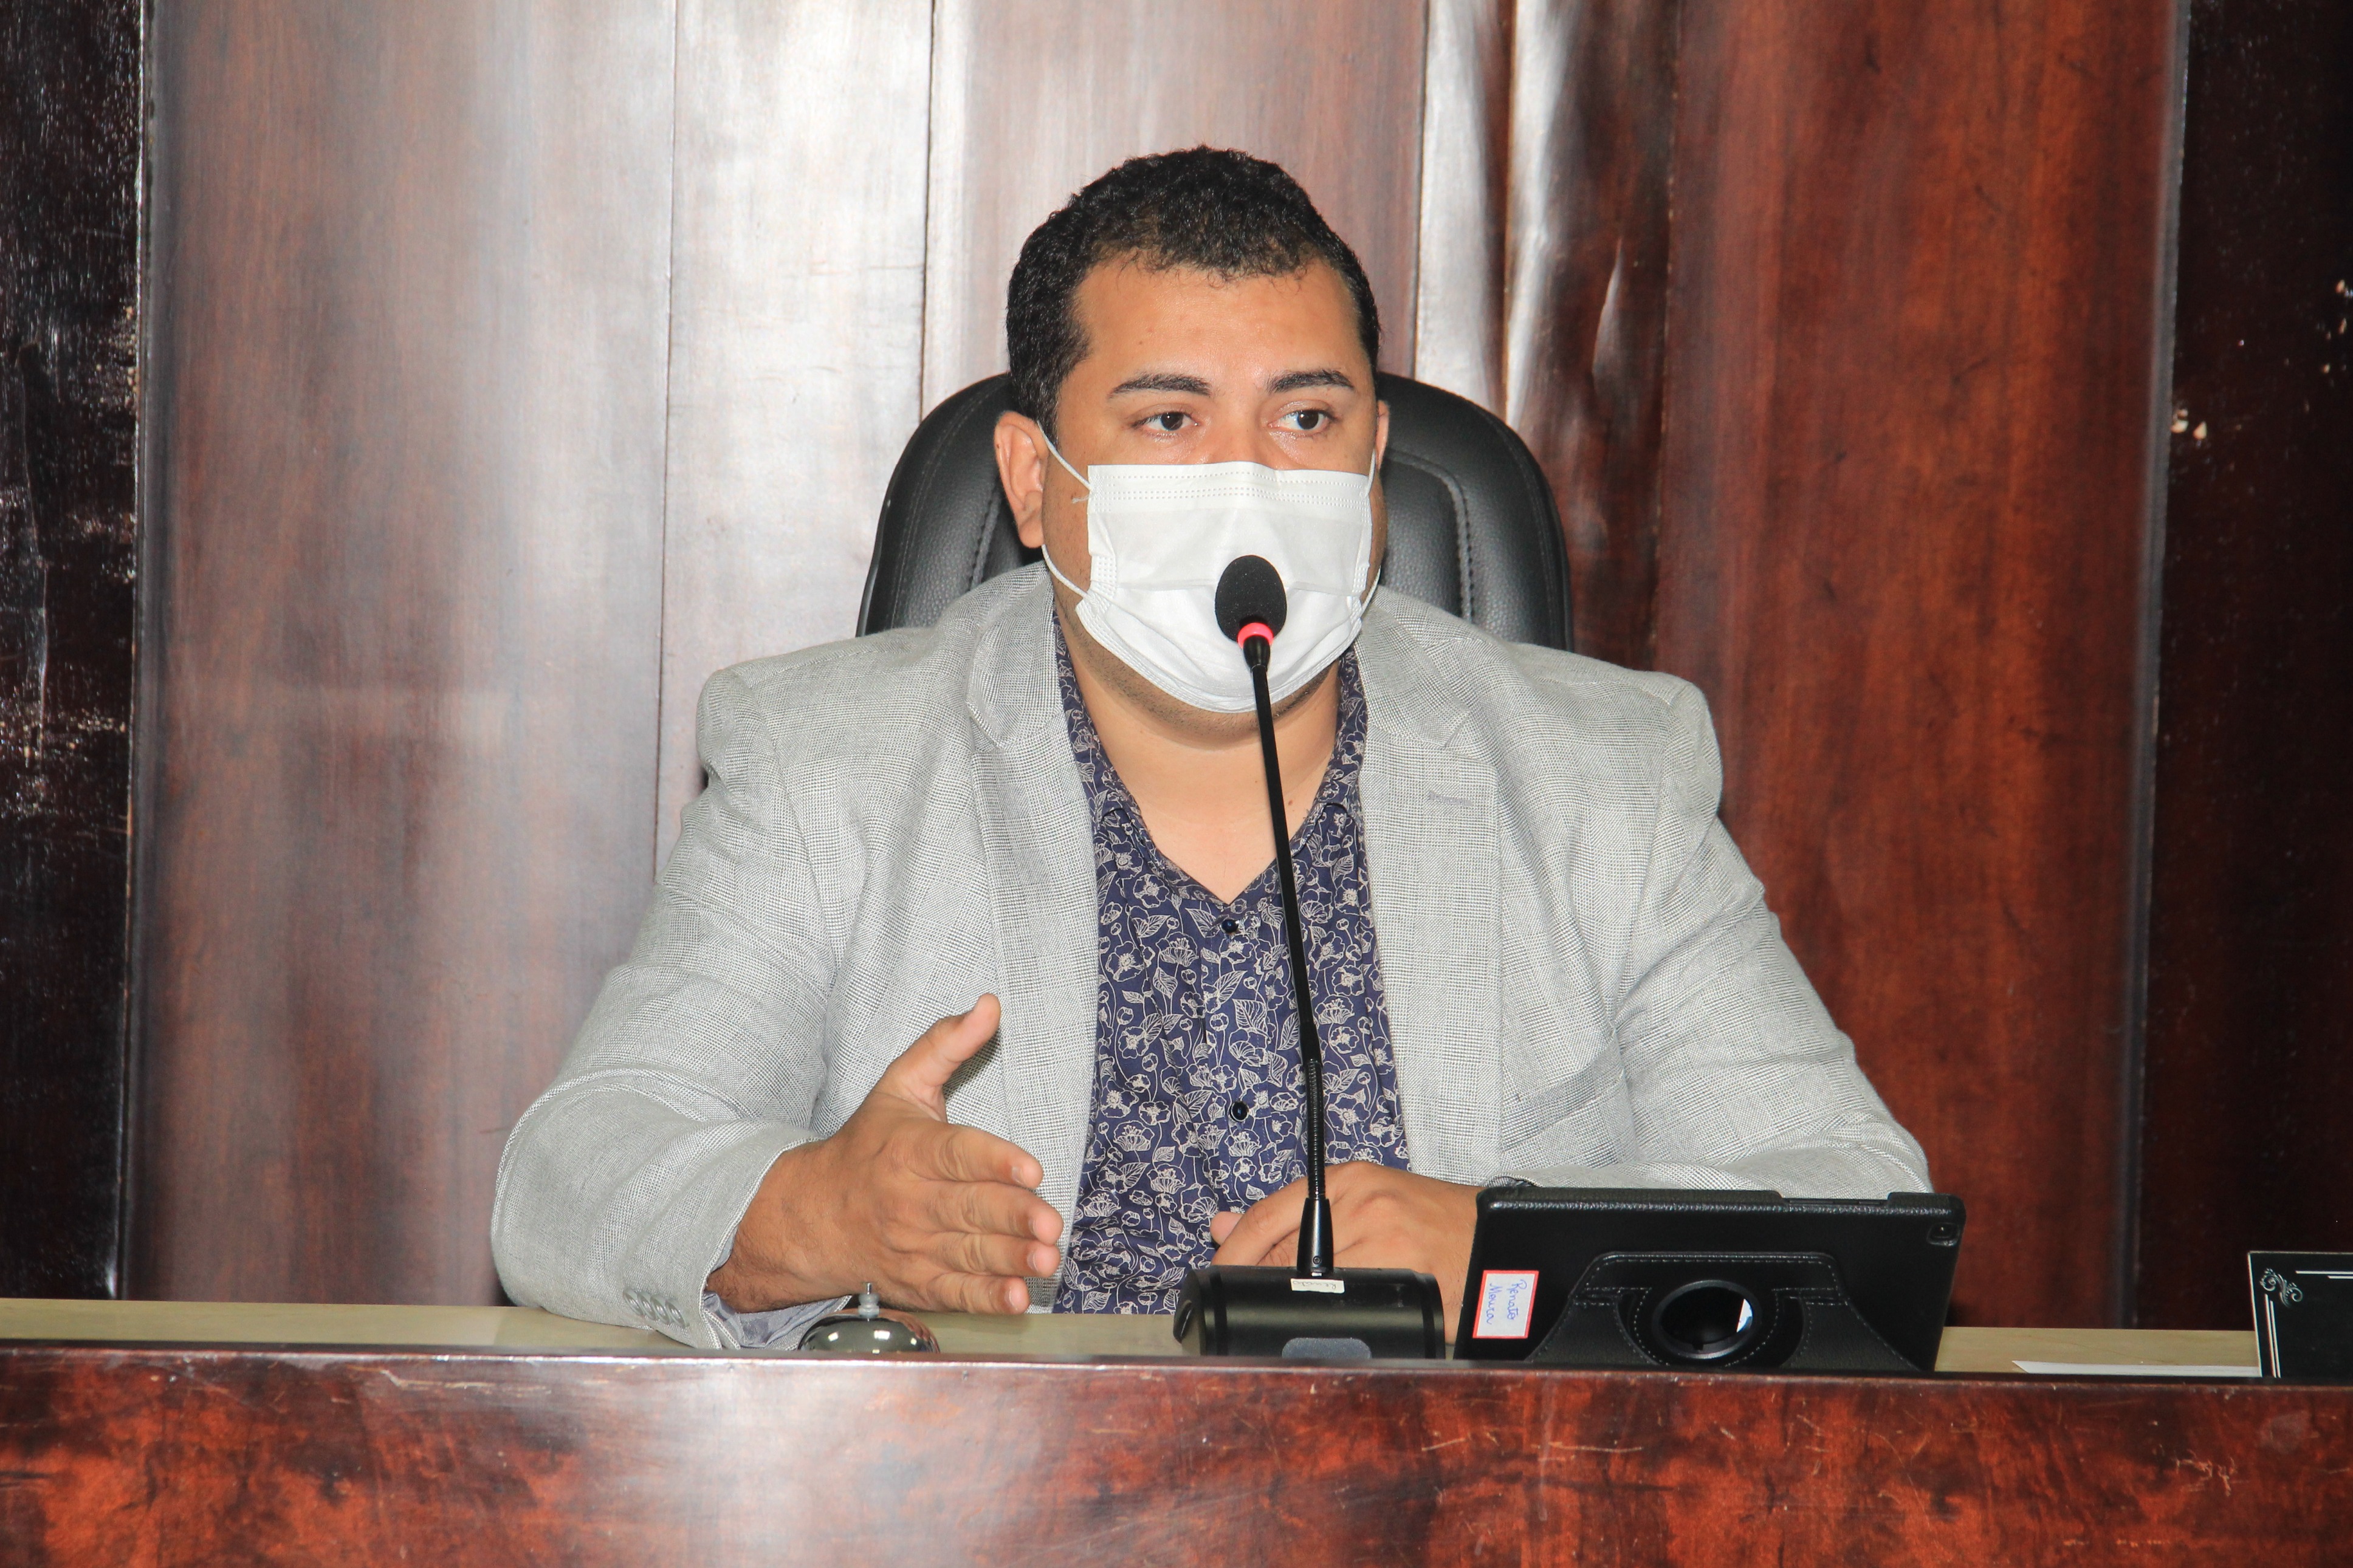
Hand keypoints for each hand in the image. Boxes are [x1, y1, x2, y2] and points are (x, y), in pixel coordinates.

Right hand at [707, 995, 1061, 1315]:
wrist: (811, 1217)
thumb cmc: (868, 1146)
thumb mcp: (900, 1086)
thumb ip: (946, 1045)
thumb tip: (989, 1005)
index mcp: (910, 1149)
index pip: (956, 1154)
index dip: (994, 1162)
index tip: (1031, 1168)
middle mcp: (910, 1200)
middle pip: (969, 1208)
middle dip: (1012, 1217)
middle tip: (1050, 1224)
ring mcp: (913, 1246)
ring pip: (968, 1253)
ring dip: (1010, 1260)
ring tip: (1046, 1260)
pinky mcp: (918, 1281)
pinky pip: (954, 1293)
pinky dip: (985, 1300)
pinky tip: (1015, 1300)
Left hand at [1210, 1162, 1479, 1339]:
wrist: (1496, 1241)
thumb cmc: (1432, 1223)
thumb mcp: (1363, 1202)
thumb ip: (1293, 1215)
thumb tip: (1221, 1226)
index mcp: (1347, 1179)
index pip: (1267, 1215)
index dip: (1232, 1252)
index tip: (1214, 1274)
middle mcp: (1362, 1201)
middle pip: (1282, 1253)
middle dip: (1261, 1281)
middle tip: (1252, 1301)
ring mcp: (1384, 1236)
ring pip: (1311, 1284)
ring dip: (1300, 1304)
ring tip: (1311, 1308)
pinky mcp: (1403, 1273)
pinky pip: (1348, 1303)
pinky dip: (1336, 1316)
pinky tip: (1342, 1318)